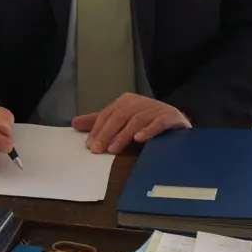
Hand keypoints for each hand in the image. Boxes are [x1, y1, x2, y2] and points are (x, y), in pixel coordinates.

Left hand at [72, 94, 189, 153]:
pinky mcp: (170, 117)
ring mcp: (156, 108)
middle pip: (120, 116)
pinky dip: (148, 130)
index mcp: (127, 101)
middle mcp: (140, 102)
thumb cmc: (146, 122)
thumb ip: (99, 122)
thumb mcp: (121, 121)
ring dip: (124, 135)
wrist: (177, 122)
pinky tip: (139, 139)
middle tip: (98, 149)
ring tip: (114, 149)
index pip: (108, 114)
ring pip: (137, 120)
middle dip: (107, 133)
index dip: (97, 129)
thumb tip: (74, 123)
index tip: (90, 145)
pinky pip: (158, 123)